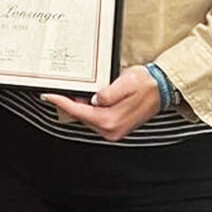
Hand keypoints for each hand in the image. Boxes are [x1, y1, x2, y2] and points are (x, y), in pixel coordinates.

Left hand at [41, 64, 161, 140]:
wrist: (163, 88)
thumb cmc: (146, 83)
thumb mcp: (125, 82)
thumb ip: (108, 93)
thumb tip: (93, 99)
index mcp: (111, 120)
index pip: (78, 111)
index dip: (61, 102)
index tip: (48, 95)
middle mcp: (112, 129)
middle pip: (81, 116)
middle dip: (68, 104)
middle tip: (58, 91)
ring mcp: (114, 130)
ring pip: (87, 118)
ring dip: (79, 106)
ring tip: (74, 92)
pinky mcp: (117, 126)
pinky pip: (96, 118)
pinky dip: (88, 109)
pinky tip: (88, 98)